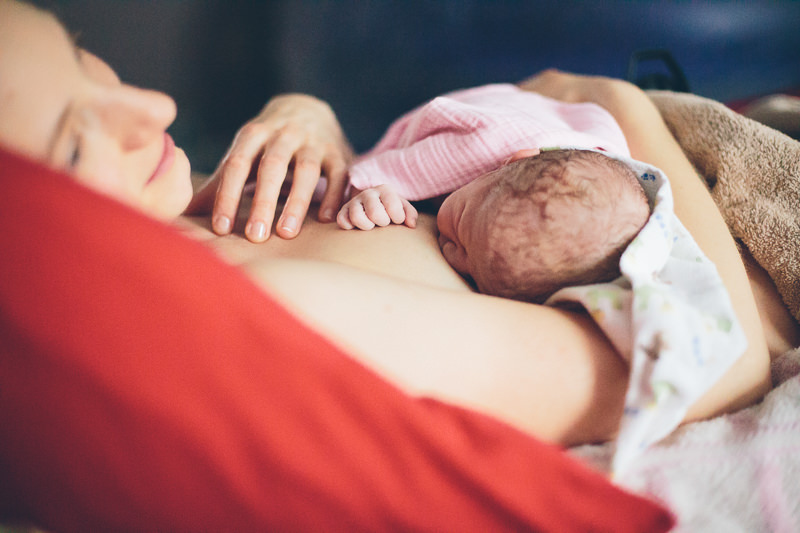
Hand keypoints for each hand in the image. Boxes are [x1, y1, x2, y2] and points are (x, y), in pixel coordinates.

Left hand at [186, 94, 352, 241]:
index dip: (227, 196)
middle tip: (255, 237)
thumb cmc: (267, 144)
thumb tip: (185, 212)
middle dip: (262, 202)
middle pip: (272, 167)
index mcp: (253, 134)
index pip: (236, 165)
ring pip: (307, 171)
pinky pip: (338, 173)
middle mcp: (283, 134)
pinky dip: (333, 195)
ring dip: (297, 202)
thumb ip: (219, 183)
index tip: (221, 229)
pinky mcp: (337, 152)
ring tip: (286, 233)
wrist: (308, 108)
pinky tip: (325, 220)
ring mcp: (313, 142)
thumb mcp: (243, 153)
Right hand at [336, 185, 417, 229]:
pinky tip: (357, 227)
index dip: (397, 218)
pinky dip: (349, 226)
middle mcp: (368, 193)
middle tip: (383, 223)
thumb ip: (410, 214)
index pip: (393, 207)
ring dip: (366, 226)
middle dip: (382, 222)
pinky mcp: (343, 211)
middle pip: (375, 213)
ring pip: (357, 216)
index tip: (397, 220)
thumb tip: (411, 224)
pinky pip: (342, 221)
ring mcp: (354, 202)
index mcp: (385, 190)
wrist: (374, 207)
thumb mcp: (403, 209)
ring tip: (371, 226)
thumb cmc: (391, 210)